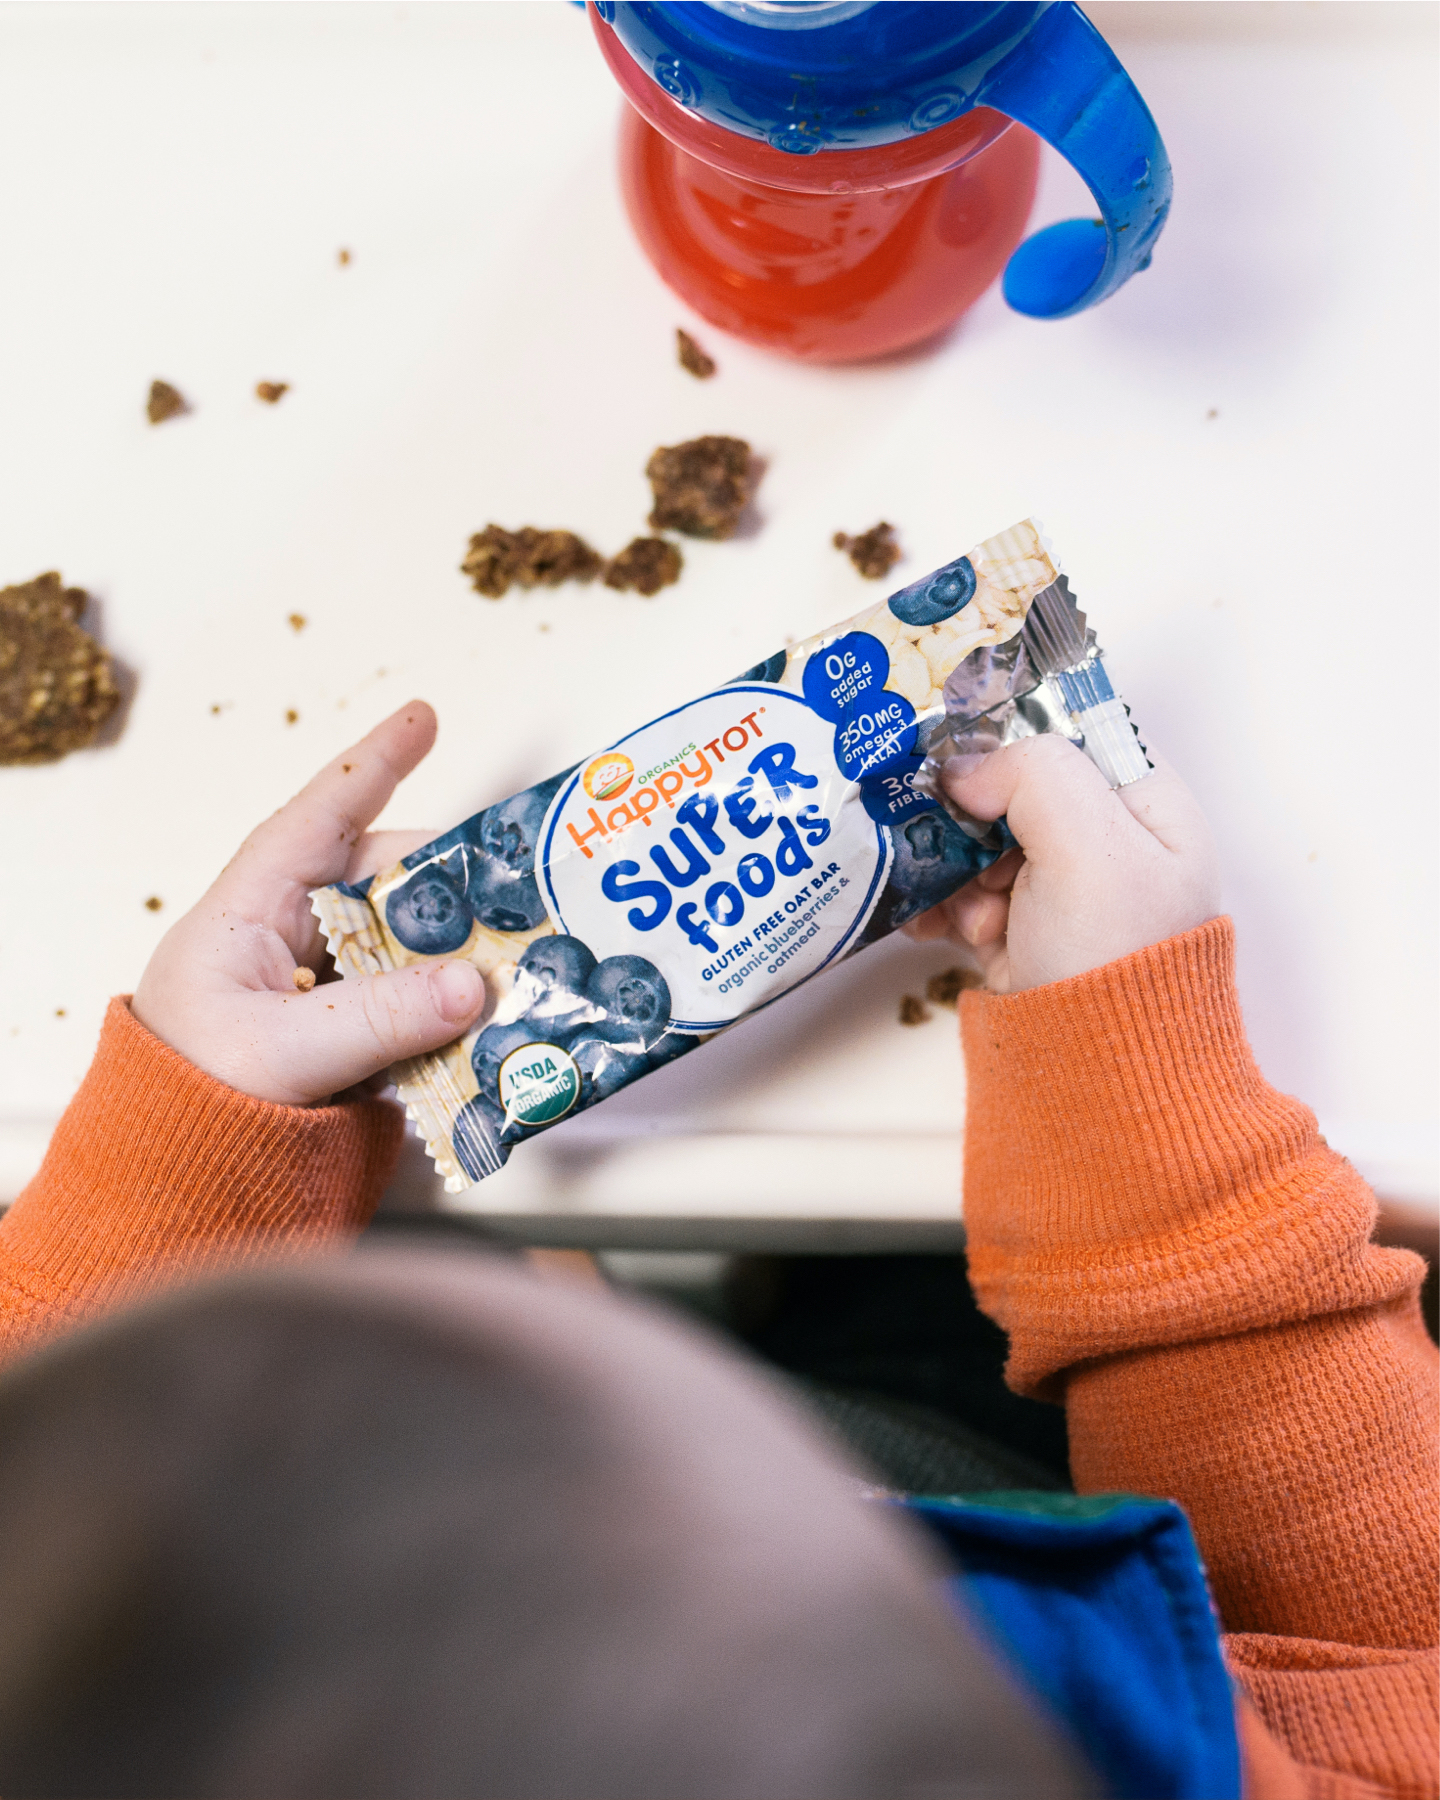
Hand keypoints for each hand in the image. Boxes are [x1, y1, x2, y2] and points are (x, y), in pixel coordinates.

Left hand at [132, 702, 485, 1104]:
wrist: (164, 1187)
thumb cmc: (182, 1107)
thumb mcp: (281, 1056)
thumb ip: (378, 1019)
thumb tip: (471, 984)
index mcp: (247, 916)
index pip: (316, 821)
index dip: (372, 764)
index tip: (424, 717)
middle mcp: (285, 940)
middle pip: (382, 884)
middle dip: (450, 886)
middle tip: (518, 891)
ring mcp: (316, 990)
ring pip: (405, 947)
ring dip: (459, 957)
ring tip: (518, 961)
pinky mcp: (344, 1039)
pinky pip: (410, 1006)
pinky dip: (451, 1012)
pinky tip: (491, 1024)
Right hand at [905, 736, 1219, 992]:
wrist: (1100, 1086)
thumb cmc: (1115, 966)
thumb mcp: (1088, 846)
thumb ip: (1032, 775)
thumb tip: (967, 767)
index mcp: (1150, 809)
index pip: (1076, 732)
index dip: (1014, 731)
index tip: (958, 746)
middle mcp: (1112, 846)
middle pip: (1019, 790)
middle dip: (975, 818)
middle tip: (957, 845)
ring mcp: (1066, 896)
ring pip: (983, 845)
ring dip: (957, 872)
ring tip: (970, 914)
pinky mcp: (1027, 937)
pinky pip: (967, 897)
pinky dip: (943, 908)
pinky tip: (934, 927)